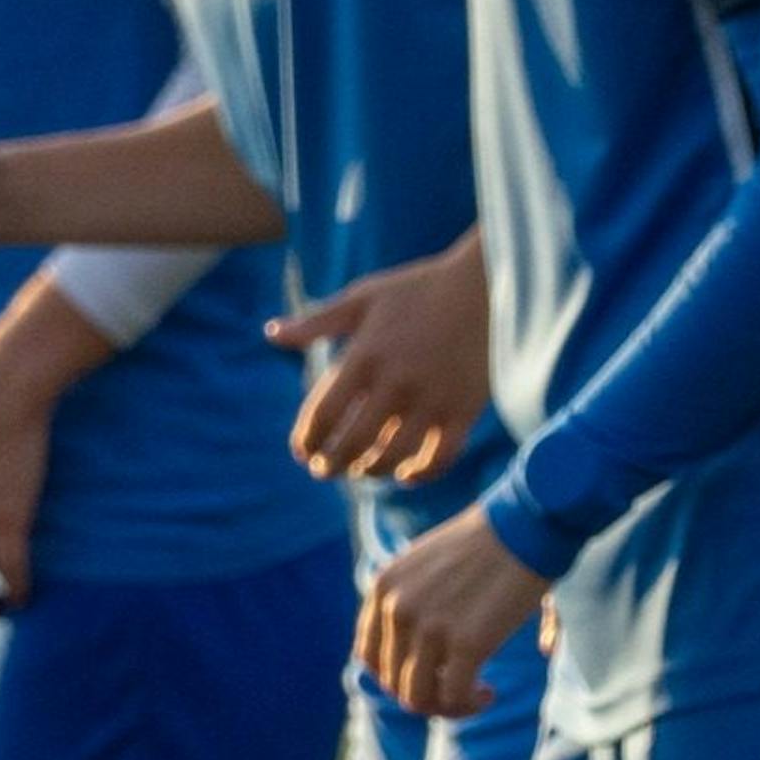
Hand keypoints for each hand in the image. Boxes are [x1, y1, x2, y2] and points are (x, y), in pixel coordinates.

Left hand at [268, 242, 490, 481]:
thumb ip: (317, 322)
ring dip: (369, 472)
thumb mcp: (364, 298)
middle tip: (325, 470)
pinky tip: (405, 474)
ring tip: (361, 471)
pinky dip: (420, 474)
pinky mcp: (463, 410)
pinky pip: (439, 458)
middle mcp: (395, 383)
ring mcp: (431, 400)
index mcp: (365, 356)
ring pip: (391, 458)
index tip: (302, 450)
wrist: (487, 285)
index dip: (306, 440)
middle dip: (331, 464)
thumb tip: (272, 334)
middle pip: (352, 444)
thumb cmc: (418, 289)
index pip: (323, 415)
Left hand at [358, 506, 549, 718]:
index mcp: (384, 586)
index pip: (368, 654)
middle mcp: (398, 608)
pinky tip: (488, 693)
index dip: (395, 676)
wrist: (527, 524)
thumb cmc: (487, 543)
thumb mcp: (426, 563)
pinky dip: (469, 706)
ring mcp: (429, 627)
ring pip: (419, 698)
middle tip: (458, 687)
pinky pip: (455, 698)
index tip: (428, 675)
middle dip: (426, 693)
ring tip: (474, 694)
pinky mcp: (466, 644)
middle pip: (393, 681)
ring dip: (446, 706)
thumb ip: (407, 600)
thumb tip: (409, 653)